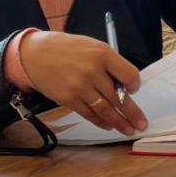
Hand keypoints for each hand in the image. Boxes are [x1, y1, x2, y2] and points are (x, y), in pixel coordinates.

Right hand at [19, 30, 146, 136]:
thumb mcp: (92, 46)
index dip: (134, 85)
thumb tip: (124, 86)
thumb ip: (109, 64)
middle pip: (119, 97)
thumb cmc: (67, 49)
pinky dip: (100, 121)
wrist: (34, 54)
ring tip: (128, 130)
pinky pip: (88, 113)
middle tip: (141, 125)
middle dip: (132, 114)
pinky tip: (108, 126)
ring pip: (105, 109)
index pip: (129, 75)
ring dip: (119, 122)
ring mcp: (80, 86)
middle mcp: (93, 71)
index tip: (134, 90)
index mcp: (103, 54)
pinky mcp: (68, 98)